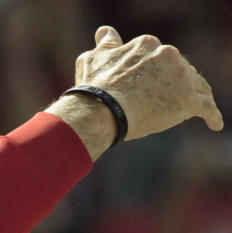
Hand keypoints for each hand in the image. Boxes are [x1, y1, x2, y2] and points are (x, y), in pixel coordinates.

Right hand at [76, 26, 221, 138]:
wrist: (101, 111)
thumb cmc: (94, 88)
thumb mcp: (94, 59)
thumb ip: (105, 45)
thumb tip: (105, 32)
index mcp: (147, 44)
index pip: (161, 56)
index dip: (158, 71)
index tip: (152, 83)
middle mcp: (169, 54)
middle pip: (181, 69)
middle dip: (177, 82)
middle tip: (168, 99)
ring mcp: (181, 77)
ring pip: (196, 85)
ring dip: (196, 95)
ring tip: (197, 108)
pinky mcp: (188, 101)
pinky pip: (208, 108)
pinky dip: (212, 116)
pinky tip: (214, 124)